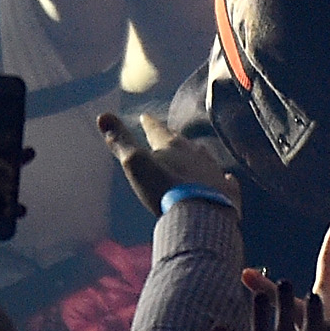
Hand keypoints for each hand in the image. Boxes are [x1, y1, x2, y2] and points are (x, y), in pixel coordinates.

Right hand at [100, 109, 240, 217]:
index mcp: (172, 146)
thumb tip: (102, 115)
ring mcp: (213, 172)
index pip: (158, 130)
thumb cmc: (163, 189)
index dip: (150, 124)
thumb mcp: (135, 164)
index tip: (146, 116)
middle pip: (182, 142)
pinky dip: (223, 178)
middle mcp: (195, 154)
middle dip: (174, 138)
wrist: (199, 216)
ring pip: (204, 158)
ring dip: (197, 156)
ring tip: (194, 154)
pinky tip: (227, 177)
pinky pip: (226, 180)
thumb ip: (120, 141)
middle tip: (170, 135)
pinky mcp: (226, 191)